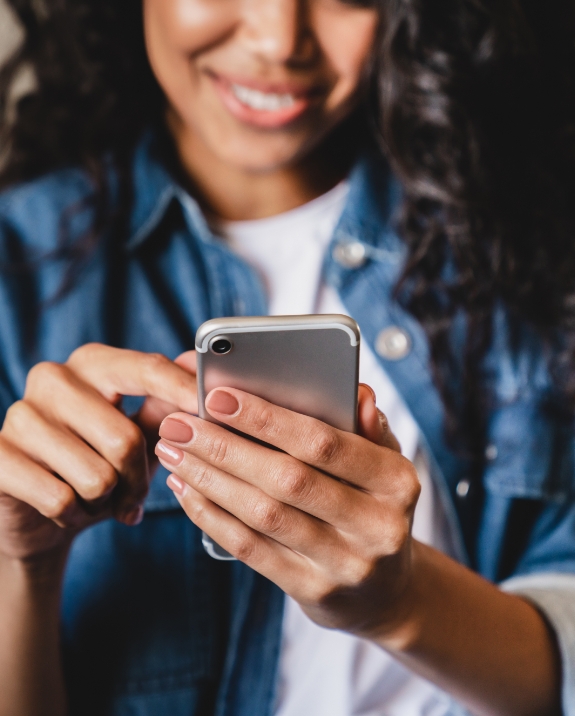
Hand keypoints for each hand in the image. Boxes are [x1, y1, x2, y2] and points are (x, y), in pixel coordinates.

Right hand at [0, 344, 197, 562]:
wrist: (38, 513)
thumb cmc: (96, 464)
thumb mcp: (137, 434)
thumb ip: (165, 404)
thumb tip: (194, 366)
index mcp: (93, 363)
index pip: (147, 369)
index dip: (183, 391)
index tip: (212, 408)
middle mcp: (53, 378)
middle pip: (125, 439)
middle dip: (138, 480)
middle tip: (132, 493)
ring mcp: (20, 415)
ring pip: (96, 476)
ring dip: (106, 502)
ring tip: (96, 498)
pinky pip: (60, 499)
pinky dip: (74, 516)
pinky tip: (66, 509)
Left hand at [156, 384, 419, 638]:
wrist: (386, 591)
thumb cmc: (373, 506)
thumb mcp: (385, 464)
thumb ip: (367, 426)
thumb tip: (356, 393)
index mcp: (397, 481)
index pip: (325, 443)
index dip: (268, 419)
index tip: (218, 397)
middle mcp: (377, 526)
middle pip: (287, 479)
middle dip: (225, 447)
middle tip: (179, 424)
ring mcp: (346, 564)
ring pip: (264, 515)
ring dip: (209, 479)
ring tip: (173, 452)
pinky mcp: (313, 592)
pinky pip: (252, 549)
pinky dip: (212, 516)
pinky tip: (187, 490)